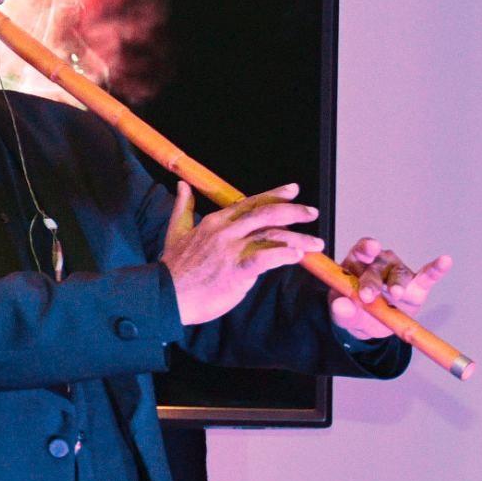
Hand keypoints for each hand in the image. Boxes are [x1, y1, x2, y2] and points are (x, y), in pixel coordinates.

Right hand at [161, 182, 324, 325]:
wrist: (165, 295)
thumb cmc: (173, 267)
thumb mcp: (175, 231)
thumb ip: (183, 207)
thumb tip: (182, 185)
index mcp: (214, 222)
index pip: (250, 203)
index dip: (274, 195)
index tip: (293, 190)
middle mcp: (225, 232)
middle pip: (266, 215)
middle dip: (293, 211)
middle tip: (312, 212)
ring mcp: (231, 250)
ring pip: (272, 237)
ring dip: (298, 239)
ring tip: (316, 244)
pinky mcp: (236, 271)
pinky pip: (266, 259)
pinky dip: (283, 256)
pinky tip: (297, 256)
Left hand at [329, 238, 451, 339]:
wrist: (370, 326)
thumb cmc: (354, 311)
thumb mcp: (343, 314)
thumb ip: (341, 310)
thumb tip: (341, 306)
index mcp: (357, 264)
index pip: (361, 250)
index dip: (365, 247)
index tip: (369, 248)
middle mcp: (379, 264)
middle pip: (377, 266)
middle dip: (372, 281)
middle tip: (368, 296)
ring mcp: (398, 274)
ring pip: (399, 273)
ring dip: (397, 283)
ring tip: (395, 294)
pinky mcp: (417, 287)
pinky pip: (427, 276)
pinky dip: (436, 269)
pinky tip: (444, 261)